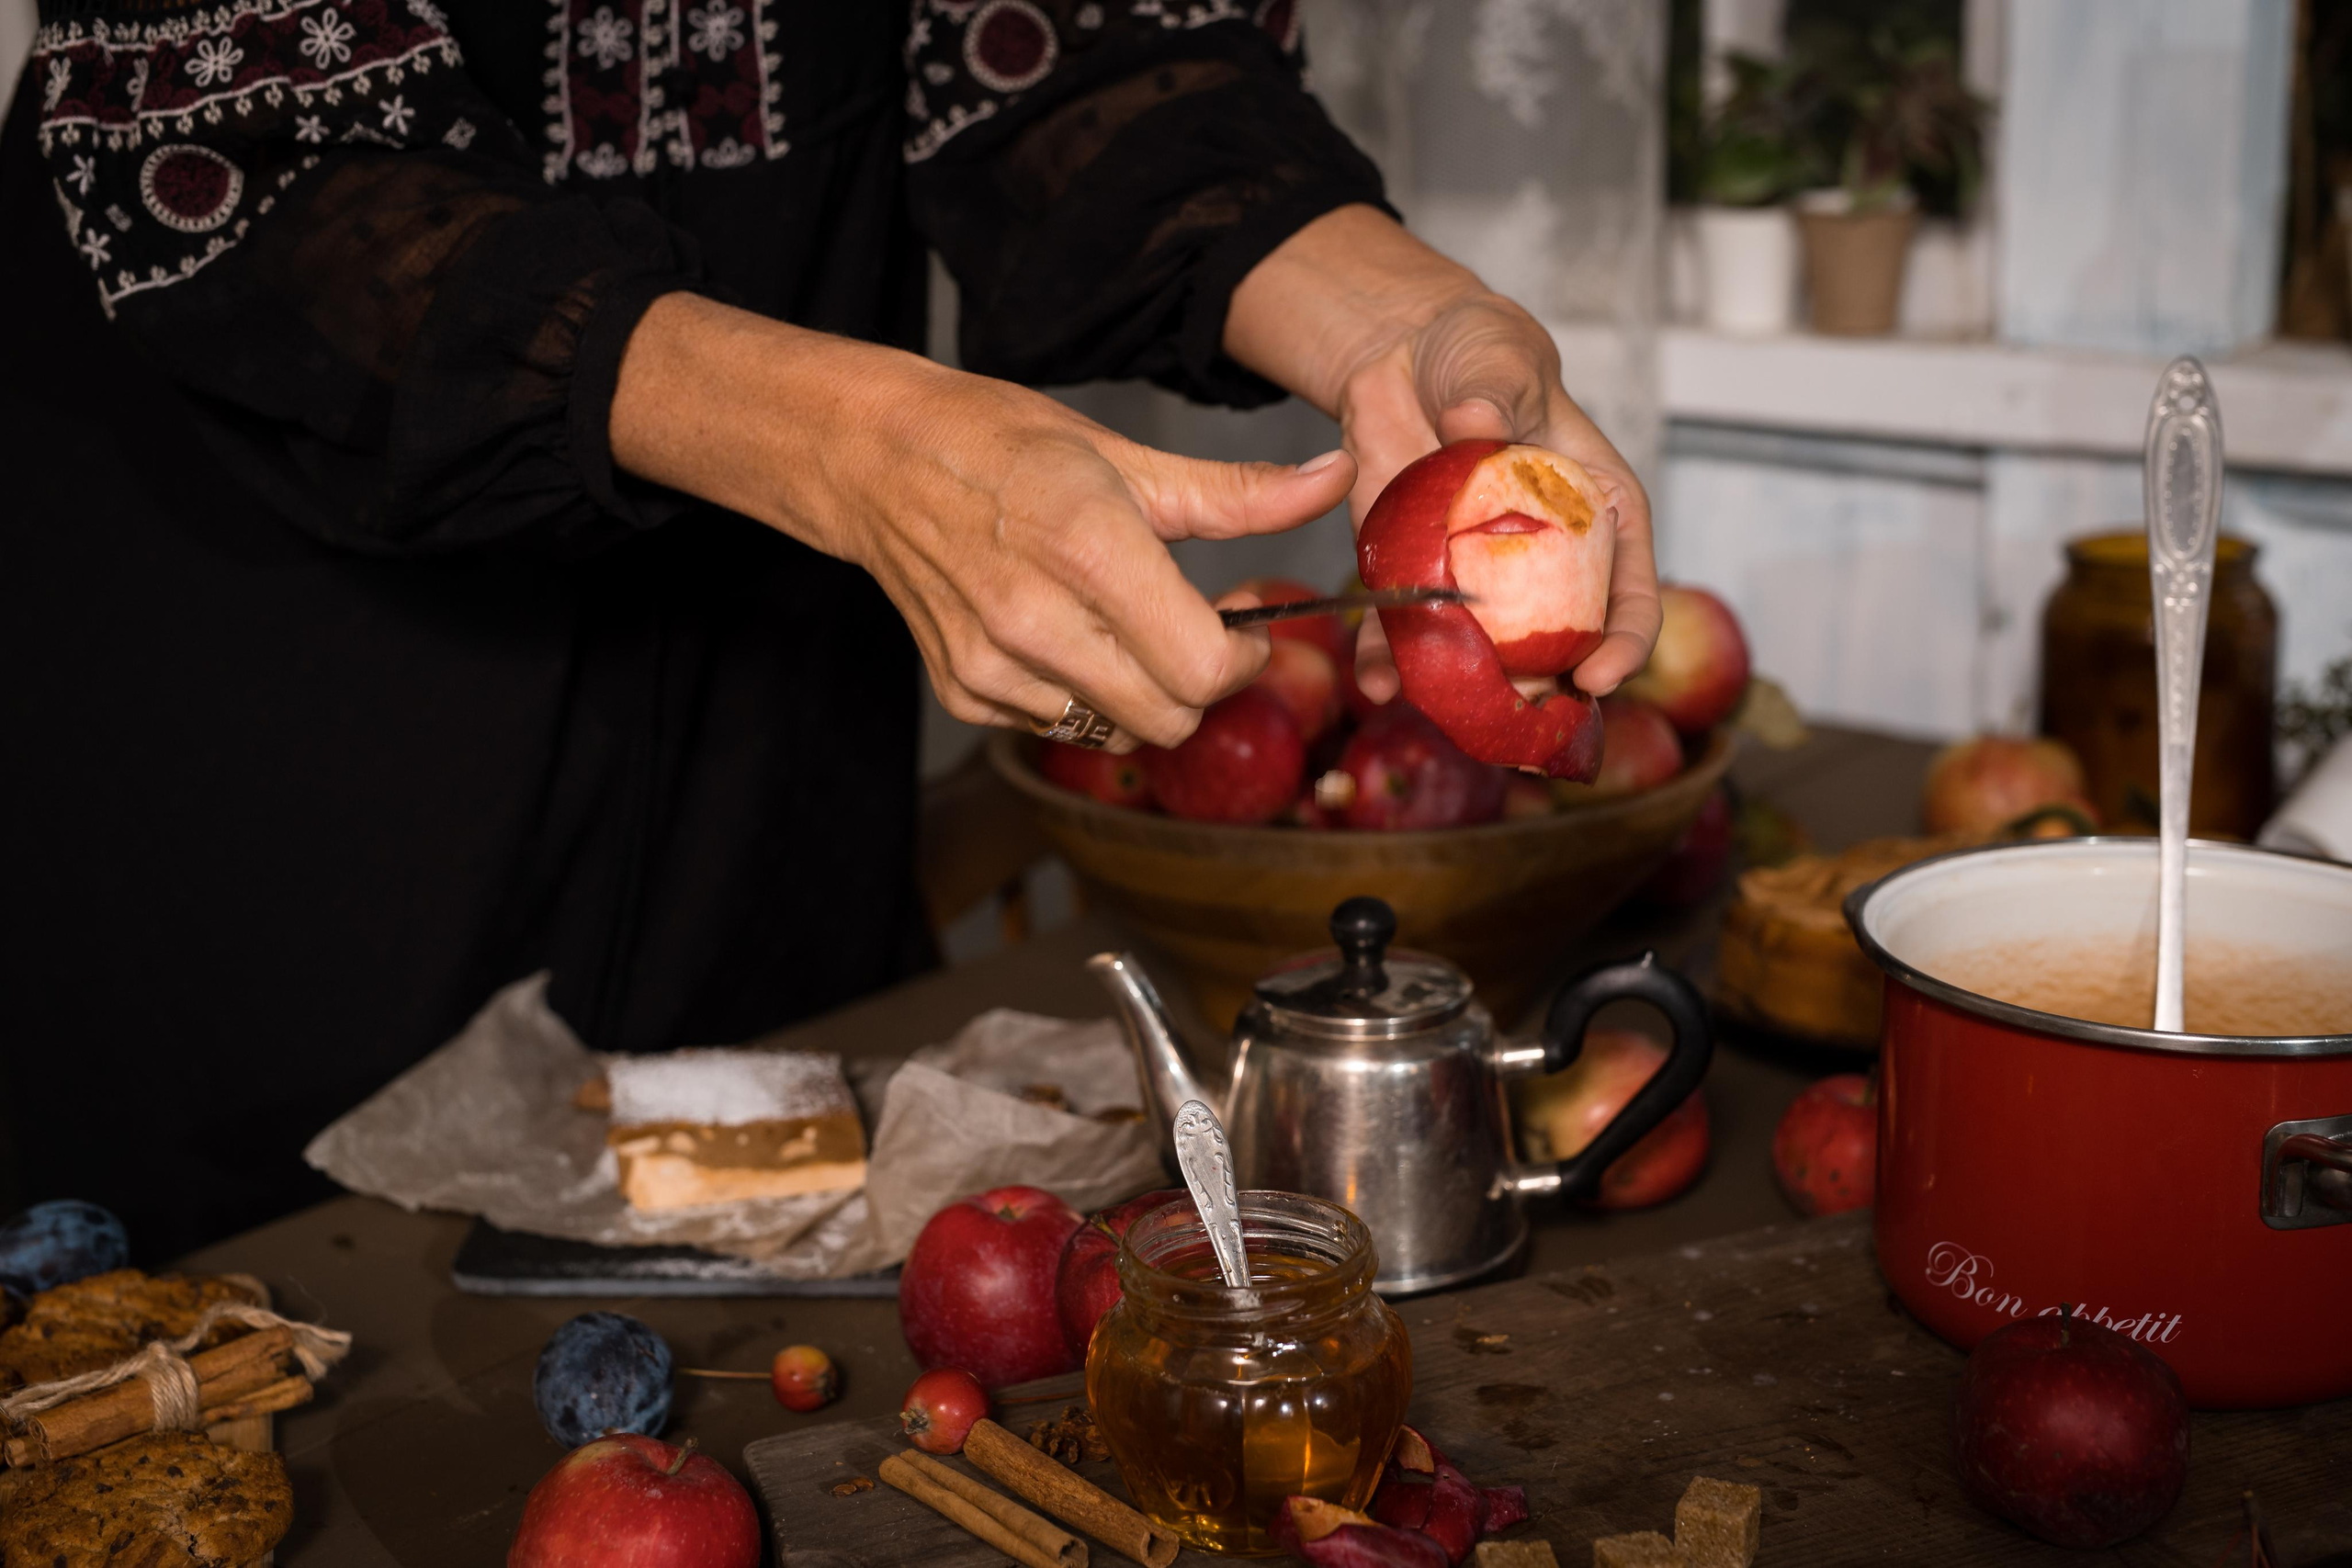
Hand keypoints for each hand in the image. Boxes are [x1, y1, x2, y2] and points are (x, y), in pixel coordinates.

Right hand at [610, 294, 1355, 747]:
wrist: (875, 460)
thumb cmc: (1002, 443)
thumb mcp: (1126, 454)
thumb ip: (1238, 492)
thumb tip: (1333, 479)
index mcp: (1088, 547)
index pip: (1202, 668)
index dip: (1241, 656)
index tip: (1243, 621)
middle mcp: (1036, 620)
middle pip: (1170, 717)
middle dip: (1202, 681)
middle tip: (1198, 625)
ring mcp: (994, 666)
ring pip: (1119, 730)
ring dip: (1144, 693)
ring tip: (1127, 626)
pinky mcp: (966, 692)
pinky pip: (1061, 726)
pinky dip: (1083, 695)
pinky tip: (1067, 635)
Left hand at [1224, 206, 1660, 702]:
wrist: (1405, 355)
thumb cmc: (1481, 353)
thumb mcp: (1501, 358)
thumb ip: (1495, 390)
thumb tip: (1475, 425)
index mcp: (1599, 515)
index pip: (1629, 595)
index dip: (1622, 644)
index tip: (1595, 676)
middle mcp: (1544, 563)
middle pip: (1560, 646)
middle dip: (1544, 694)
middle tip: (1522, 719)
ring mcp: (1477, 577)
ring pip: (1483, 655)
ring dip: (1468, 693)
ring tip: (1449, 711)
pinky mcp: (1413, 574)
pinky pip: (1404, 627)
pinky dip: (1390, 658)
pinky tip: (1378, 681)